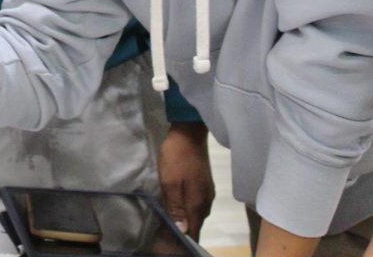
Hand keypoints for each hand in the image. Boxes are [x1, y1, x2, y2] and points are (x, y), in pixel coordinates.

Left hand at [157, 121, 213, 240]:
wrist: (189, 133)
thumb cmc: (177, 157)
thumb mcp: (170, 182)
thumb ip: (176, 207)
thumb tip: (183, 230)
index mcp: (198, 203)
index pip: (194, 231)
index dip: (183, 238)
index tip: (169, 239)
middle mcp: (206, 201)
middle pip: (196, 224)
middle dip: (184, 230)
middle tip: (165, 230)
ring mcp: (207, 192)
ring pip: (196, 213)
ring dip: (186, 218)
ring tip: (170, 219)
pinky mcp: (204, 184)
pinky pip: (196, 203)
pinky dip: (188, 208)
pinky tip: (177, 205)